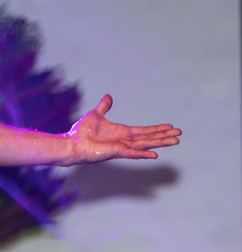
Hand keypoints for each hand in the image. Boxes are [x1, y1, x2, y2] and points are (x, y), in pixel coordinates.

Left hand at [64, 94, 180, 163]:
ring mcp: (122, 147)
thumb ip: (104, 107)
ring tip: (175, 141)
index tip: (170, 127)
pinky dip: (143, 154)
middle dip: (164, 136)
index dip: (158, 129)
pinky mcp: (116, 152)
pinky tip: (155, 155)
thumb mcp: (95, 114)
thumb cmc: (81, 132)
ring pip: (145, 144)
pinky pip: (132, 153)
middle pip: (149, 138)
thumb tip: (109, 96)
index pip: (145, 130)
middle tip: (179, 134)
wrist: (71, 143)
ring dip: (160, 143)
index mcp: (122, 132)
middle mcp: (125, 140)